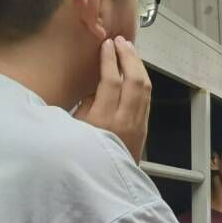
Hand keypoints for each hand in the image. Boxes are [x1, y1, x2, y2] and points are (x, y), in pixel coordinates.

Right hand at [74, 37, 152, 161]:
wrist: (105, 181)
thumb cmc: (81, 153)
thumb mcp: (74, 129)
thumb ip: (86, 104)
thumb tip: (98, 80)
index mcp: (102, 120)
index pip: (111, 82)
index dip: (110, 60)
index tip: (106, 44)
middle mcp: (124, 121)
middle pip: (134, 81)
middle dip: (128, 57)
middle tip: (121, 41)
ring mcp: (138, 124)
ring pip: (145, 89)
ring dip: (138, 66)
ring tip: (129, 50)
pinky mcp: (144, 128)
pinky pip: (147, 98)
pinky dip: (142, 80)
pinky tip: (136, 70)